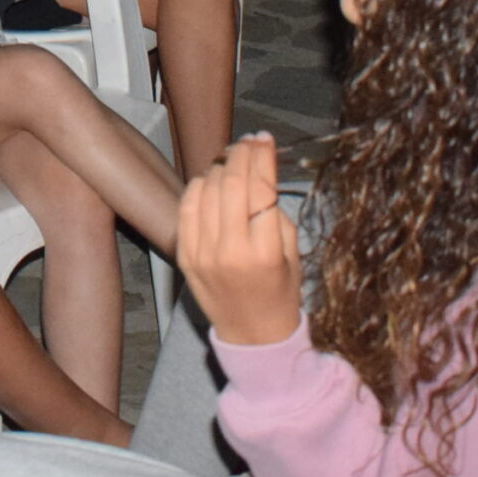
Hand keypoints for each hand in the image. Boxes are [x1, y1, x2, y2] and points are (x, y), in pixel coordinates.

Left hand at [178, 134, 301, 347]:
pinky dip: (198, 187)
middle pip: (231, 183)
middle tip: (249, 142)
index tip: (265, 139)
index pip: (260, 188)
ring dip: (219, 167)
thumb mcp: (292, 253)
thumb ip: (274, 213)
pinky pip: (187, 207)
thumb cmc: (280, 293)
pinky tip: (211, 180)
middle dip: (241, 155)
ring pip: (206, 190)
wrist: (254, 336)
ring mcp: (202, 253)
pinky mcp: (185, 255)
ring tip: (232, 159)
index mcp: (263, 252)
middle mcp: (229, 250)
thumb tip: (258, 171)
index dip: (262, 158)